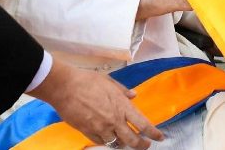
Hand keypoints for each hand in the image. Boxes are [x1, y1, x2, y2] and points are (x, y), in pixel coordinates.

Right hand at [29, 62, 162, 148]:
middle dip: (142, 145)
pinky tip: (108, 137)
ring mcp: (101, 128)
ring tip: (125, 140)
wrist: (65, 87)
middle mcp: (114, 120)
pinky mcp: (88, 132)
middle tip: (145, 145)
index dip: (154, 133)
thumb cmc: (87, 80)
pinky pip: (102, 142)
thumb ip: (122, 90)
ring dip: (123, 143)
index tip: (160, 137)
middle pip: (133, 140)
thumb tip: (133, 95)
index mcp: (121, 105)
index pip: (143, 124)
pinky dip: (107, 141)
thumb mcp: (109, 81)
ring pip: (117, 144)